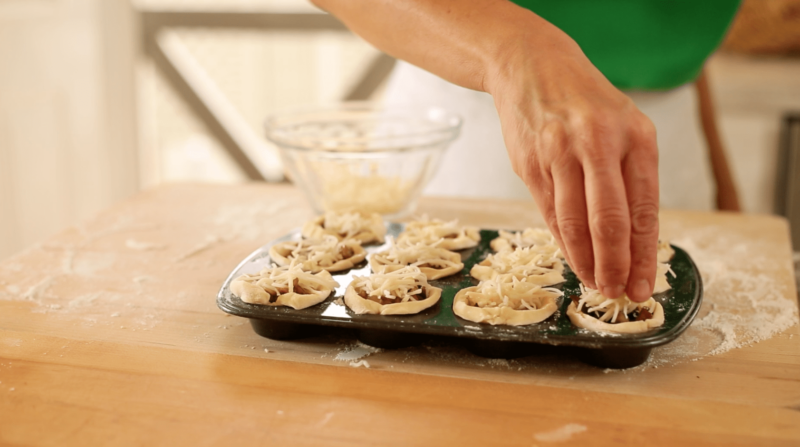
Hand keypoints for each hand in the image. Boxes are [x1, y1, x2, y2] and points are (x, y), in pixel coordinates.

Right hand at [486, 33, 659, 301]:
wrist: (534, 68)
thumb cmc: (586, 103)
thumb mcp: (623, 128)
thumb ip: (629, 179)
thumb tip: (633, 243)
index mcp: (635, 137)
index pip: (642, 209)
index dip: (643, 255)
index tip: (644, 286)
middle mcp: (598, 144)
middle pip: (609, 221)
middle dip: (614, 265)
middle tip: (616, 292)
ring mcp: (560, 154)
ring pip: (574, 223)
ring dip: (584, 260)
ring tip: (594, 282)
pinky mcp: (530, 164)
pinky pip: (549, 213)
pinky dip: (562, 241)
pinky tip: (572, 257)